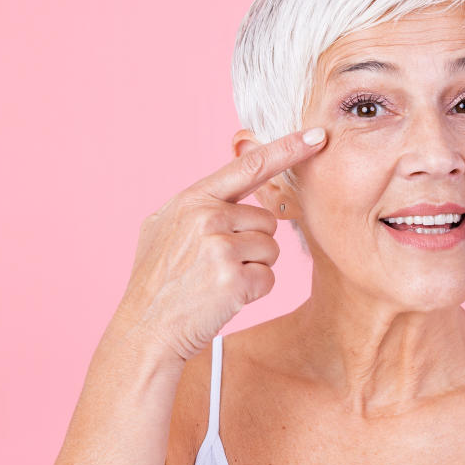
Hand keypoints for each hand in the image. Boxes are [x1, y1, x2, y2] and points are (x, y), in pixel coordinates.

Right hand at [108, 126, 327, 361]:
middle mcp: (206, 217)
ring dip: (254, 268)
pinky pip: (270, 277)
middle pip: (267, 219)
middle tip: (217, 265)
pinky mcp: (234, 279)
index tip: (318, 135)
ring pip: (271, 248)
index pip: (249, 166)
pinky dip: (254, 291)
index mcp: (192, 199)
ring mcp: (219, 247)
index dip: (287, 148)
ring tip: (217, 281)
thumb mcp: (163, 228)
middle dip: (253, 243)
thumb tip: (226, 191)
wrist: (145, 329)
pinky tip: (224, 297)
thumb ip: (198, 205)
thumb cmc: (157, 282)